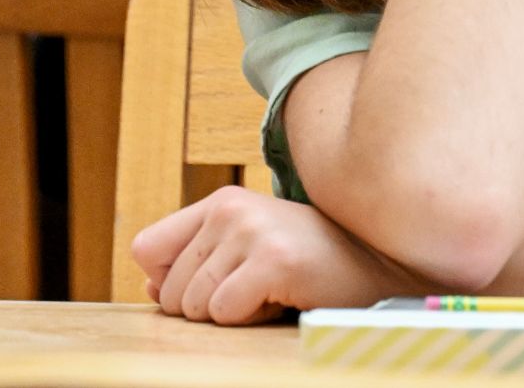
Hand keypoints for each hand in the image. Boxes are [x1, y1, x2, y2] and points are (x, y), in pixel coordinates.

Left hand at [133, 186, 406, 324]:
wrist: (377, 265)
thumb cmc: (309, 262)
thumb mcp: (245, 251)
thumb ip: (196, 262)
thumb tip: (150, 289)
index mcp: (217, 203)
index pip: (146, 248)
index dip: (164, 282)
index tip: (203, 289)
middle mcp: (228, 210)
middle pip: (169, 289)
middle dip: (205, 307)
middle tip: (252, 291)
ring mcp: (251, 232)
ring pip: (195, 305)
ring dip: (230, 315)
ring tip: (268, 293)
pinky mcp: (273, 261)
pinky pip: (225, 312)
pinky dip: (249, 321)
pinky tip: (280, 300)